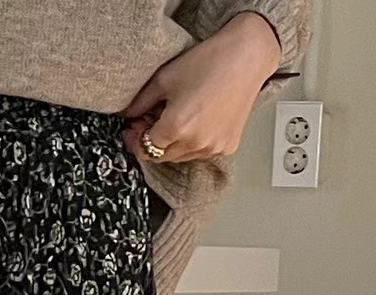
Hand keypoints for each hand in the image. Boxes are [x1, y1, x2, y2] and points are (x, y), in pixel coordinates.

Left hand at [123, 12, 280, 164]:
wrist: (246, 57)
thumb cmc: (209, 62)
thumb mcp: (165, 78)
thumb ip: (141, 102)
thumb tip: (128, 115)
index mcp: (176, 127)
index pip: (146, 149)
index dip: (135, 140)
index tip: (132, 130)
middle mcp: (195, 143)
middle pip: (162, 156)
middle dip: (151, 142)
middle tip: (147, 122)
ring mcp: (213, 148)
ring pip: (181, 156)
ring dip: (172, 144)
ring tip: (172, 119)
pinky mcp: (227, 147)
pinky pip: (201, 152)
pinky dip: (192, 142)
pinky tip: (194, 121)